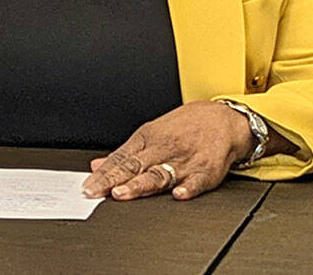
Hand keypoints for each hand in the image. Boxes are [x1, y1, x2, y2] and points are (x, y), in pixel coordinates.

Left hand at [81, 100, 255, 201]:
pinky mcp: (206, 171)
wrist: (223, 118)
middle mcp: (163, 149)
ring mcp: (184, 161)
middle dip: (115, 180)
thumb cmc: (185, 127)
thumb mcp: (151, 133)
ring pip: (159, 174)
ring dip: (141, 184)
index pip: (121, 158)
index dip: (103, 173)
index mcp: (148, 139)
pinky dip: (188, 188)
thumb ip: (125, 154)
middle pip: (135, 166)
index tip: (89, 186)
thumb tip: (97, 165)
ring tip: (124, 193)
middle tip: (98, 191)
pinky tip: (178, 194)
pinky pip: (197, 181)